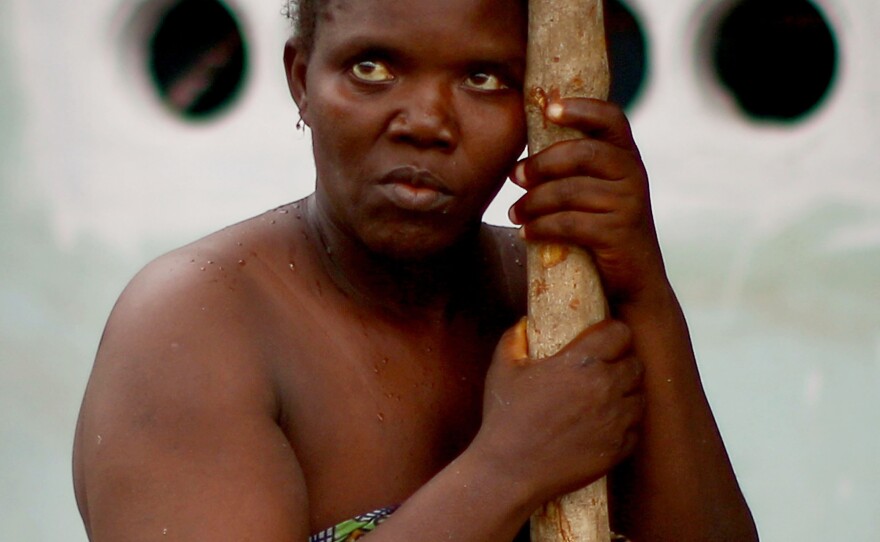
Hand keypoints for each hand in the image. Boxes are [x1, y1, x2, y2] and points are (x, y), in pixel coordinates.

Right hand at [472, 318, 643, 503]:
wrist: (510, 472)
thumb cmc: (505, 419)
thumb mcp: (502, 370)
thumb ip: (514, 339)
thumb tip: (524, 324)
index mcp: (581, 362)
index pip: (620, 333)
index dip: (613, 334)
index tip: (602, 340)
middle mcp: (605, 387)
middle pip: (635, 364)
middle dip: (621, 363)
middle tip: (603, 370)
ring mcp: (616, 420)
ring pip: (640, 396)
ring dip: (626, 394)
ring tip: (604, 399)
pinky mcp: (618, 449)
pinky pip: (635, 429)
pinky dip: (624, 426)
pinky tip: (603, 426)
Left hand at [508, 98, 665, 305]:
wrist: (635, 282)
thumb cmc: (605, 230)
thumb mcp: (598, 192)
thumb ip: (576, 170)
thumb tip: (522, 161)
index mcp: (627, 157)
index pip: (611, 118)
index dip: (582, 109)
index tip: (549, 108)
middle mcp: (634, 175)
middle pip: (581, 153)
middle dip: (541, 164)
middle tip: (514, 177)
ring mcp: (628, 205)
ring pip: (569, 192)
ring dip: (532, 203)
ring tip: (514, 214)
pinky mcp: (617, 234)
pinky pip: (569, 224)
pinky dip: (541, 228)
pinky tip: (527, 234)